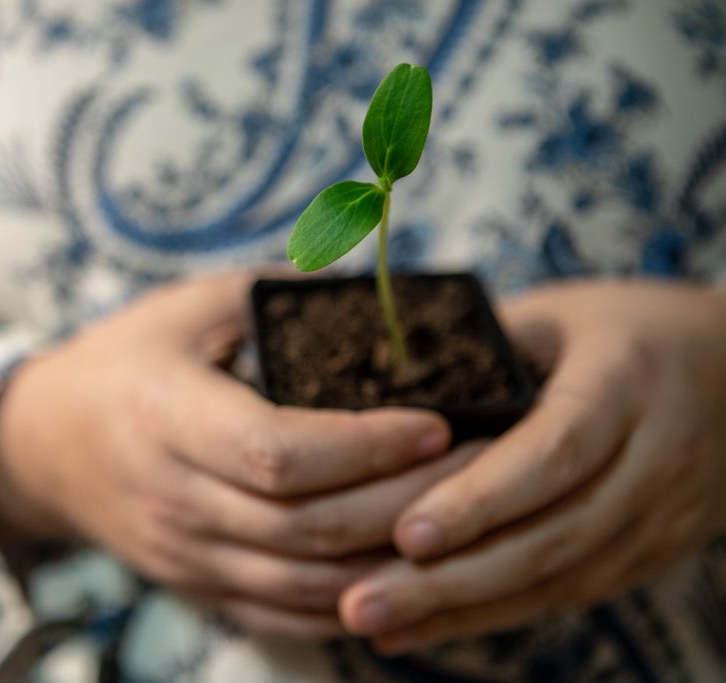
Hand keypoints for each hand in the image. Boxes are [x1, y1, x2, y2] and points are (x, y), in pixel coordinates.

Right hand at [0, 272, 457, 637]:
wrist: (47, 443)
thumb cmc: (128, 361)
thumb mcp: (186, 307)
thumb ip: (270, 295)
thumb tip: (372, 287)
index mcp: (167, 418)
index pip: (276, 453)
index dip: (364, 446)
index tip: (436, 423)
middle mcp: (174, 498)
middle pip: (307, 529)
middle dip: (405, 504)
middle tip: (479, 469)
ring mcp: (185, 555)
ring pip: (306, 586)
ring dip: (392, 563)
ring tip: (460, 525)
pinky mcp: (198, 586)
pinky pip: (285, 616)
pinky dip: (351, 605)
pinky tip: (405, 577)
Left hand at [338, 280, 725, 651]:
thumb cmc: (624, 331)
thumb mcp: (559, 315)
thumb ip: (482, 345)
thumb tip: (379, 370)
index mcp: (624, 383)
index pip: (555, 452)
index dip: (483, 499)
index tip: (407, 532)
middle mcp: (653, 459)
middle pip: (553, 537)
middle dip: (452, 579)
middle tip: (362, 603)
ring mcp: (659, 517)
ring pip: (559, 581)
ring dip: (462, 610)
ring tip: (376, 623)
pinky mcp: (649, 554)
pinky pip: (568, 595)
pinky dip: (492, 615)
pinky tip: (421, 626)